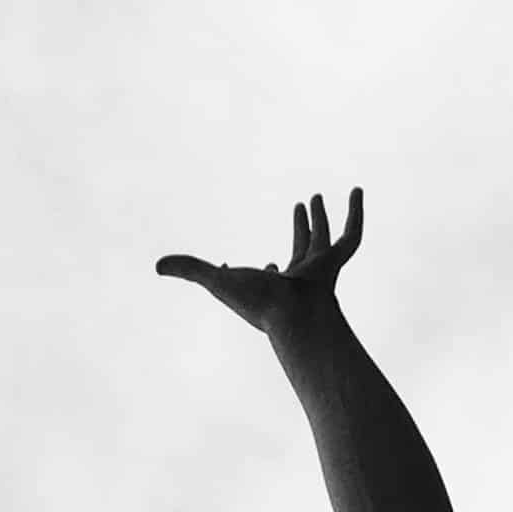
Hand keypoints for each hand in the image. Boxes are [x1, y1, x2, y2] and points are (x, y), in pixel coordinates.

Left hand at [156, 188, 363, 330]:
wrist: (296, 318)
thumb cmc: (259, 305)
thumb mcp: (217, 281)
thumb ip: (190, 270)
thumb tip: (156, 265)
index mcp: (275, 288)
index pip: (269, 275)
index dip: (262, 269)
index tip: (253, 264)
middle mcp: (299, 280)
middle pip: (302, 249)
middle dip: (301, 229)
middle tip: (301, 207)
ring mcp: (320, 271)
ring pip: (326, 240)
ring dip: (321, 219)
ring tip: (317, 197)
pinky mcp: (336, 264)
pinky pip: (352, 237)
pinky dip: (356, 214)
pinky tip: (356, 193)